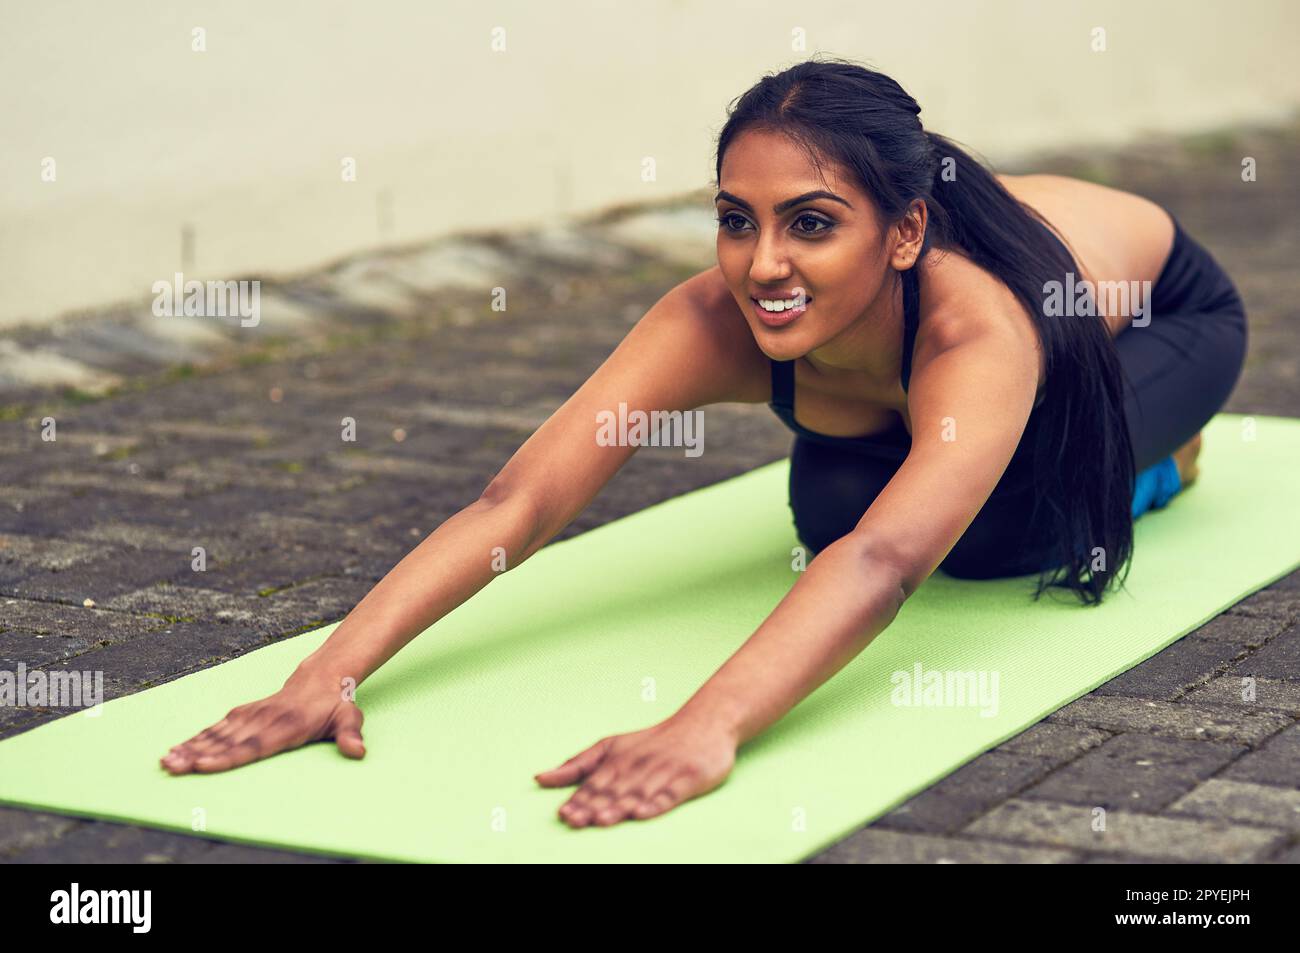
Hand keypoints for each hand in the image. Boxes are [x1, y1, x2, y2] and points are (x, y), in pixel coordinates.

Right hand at [159, 668, 364, 774]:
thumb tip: (358, 752)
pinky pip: (219, 726)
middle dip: (198, 754)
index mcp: (288, 724)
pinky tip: (179, 749)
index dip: (228, 756)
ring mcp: (254, 714)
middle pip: (228, 740)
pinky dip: (198, 738)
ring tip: (166, 761)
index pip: (254, 745)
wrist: (324, 674)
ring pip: (218, 732)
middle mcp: (266, 718)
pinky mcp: (246, 712)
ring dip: (191, 746)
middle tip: (171, 766)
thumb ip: (349, 735)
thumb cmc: (337, 703)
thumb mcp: (349, 717)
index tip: (204, 764)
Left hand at [534, 716, 735, 827]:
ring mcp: (663, 773)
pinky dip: (656, 804)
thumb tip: (539, 778)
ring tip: (602, 820)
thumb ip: (576, 765)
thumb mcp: (610, 746)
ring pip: (638, 794)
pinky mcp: (687, 780)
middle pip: (613, 791)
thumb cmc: (652, 742)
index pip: (594, 784)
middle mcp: (638, 767)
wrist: (703, 724)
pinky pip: (670, 795)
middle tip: (576, 821)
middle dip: (593, 807)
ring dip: (619, 808)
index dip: (579, 801)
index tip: (564, 815)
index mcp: (617, 760)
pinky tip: (643, 813)